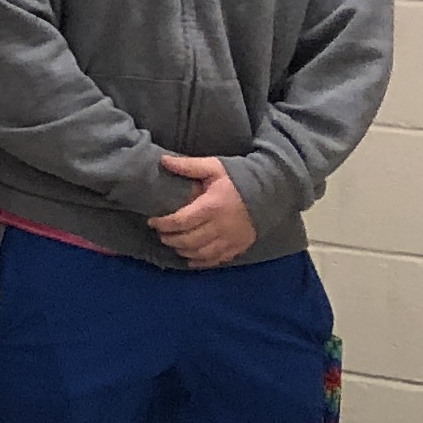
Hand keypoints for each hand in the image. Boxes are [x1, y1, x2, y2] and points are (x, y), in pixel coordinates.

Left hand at [153, 153, 256, 268]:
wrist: (271, 190)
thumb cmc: (238, 178)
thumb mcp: (214, 167)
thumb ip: (189, 166)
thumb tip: (164, 160)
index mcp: (212, 206)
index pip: (180, 221)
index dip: (163, 224)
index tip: (152, 222)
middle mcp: (221, 226)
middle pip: (188, 241)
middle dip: (169, 239)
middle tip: (161, 234)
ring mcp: (231, 239)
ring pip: (200, 253)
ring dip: (182, 251)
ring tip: (173, 243)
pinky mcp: (239, 246)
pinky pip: (217, 260)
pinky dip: (201, 262)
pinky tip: (190, 258)